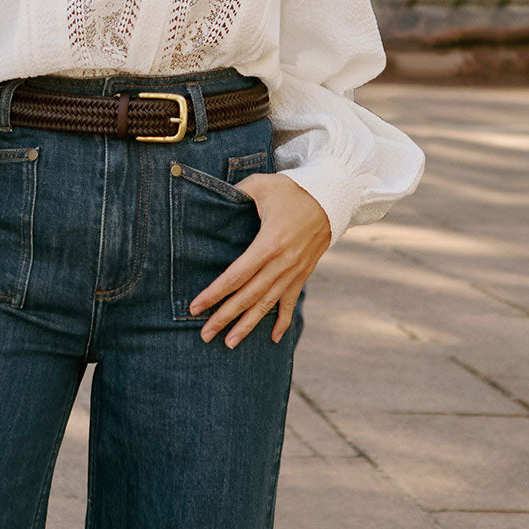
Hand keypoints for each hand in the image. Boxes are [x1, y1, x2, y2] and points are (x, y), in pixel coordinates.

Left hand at [188, 173, 330, 346]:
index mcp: (268, 244)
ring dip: (247, 325)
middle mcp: (281, 264)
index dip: (214, 294)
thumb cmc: (292, 190)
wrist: (332, 197)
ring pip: (267, 305)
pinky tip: (272, 338)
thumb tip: (213, 196)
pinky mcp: (302, 274)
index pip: (235, 276)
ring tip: (229, 343)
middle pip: (248, 297)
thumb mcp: (262, 185)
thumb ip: (236, 192)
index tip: (196, 307)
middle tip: (205, 334)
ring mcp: (294, 272)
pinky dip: (283, 322)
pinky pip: (290, 302)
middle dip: (224, 317)